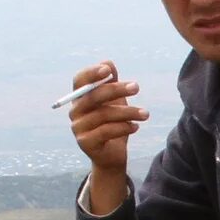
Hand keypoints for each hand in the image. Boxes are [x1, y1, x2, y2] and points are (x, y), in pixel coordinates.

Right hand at [65, 61, 145, 215]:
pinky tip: (136, 127)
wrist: (111, 155)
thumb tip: (108, 63)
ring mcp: (78, 128)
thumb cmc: (113, 123)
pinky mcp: (85, 143)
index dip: (92, 73)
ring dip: (128, 112)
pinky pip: (106, 131)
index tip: (109, 70)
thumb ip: (111, 83)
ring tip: (145, 114)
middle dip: (117, 89)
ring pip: (103, 115)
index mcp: (80, 97)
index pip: (79, 80)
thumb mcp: (115, 101)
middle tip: (136, 87)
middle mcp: (75, 111)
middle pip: (93, 96)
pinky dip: (123, 128)